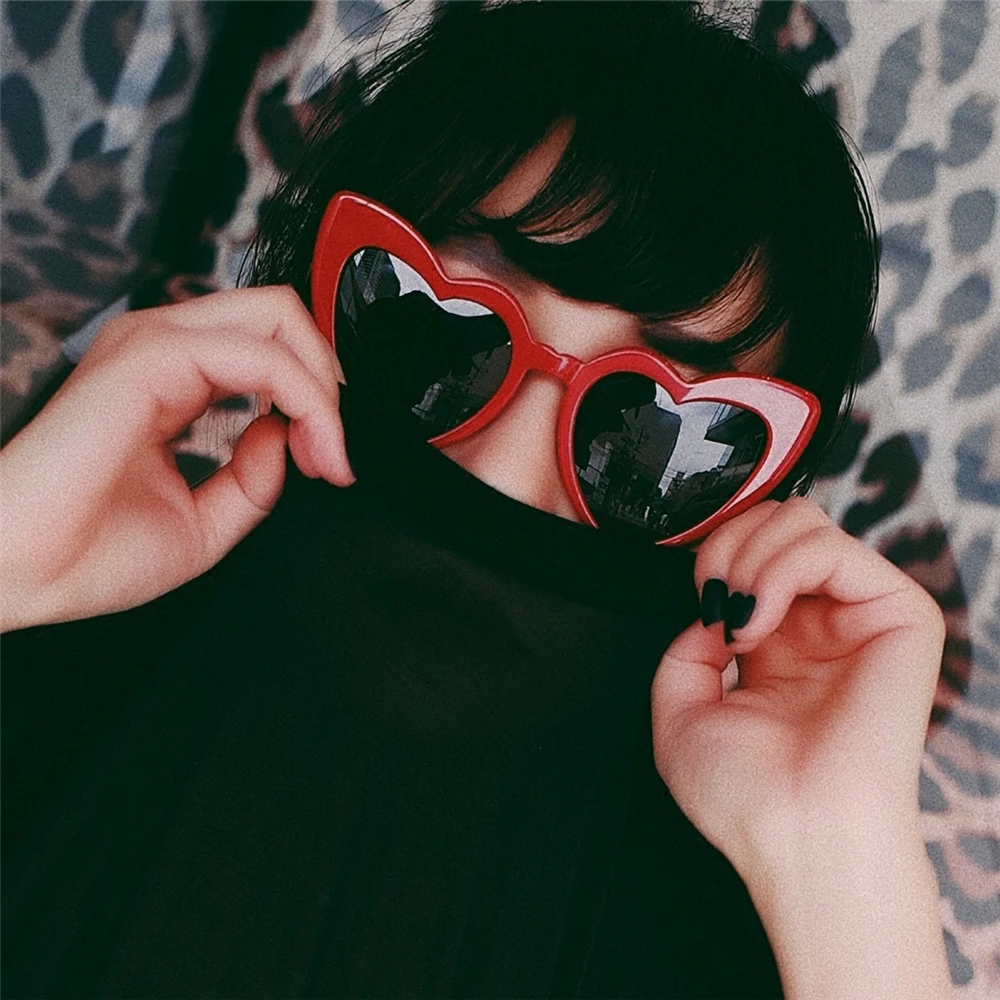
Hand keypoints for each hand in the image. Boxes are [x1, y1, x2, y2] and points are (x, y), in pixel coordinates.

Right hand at [0, 287, 352, 631]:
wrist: (22, 573)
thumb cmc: (86, 551)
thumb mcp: (205, 519)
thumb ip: (253, 478)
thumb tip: (284, 435)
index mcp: (170, 379)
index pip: (269, 346)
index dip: (316, 398)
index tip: (329, 461)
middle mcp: (163, 351)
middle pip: (281, 317)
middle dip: (328, 380)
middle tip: (334, 449)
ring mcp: (155, 347)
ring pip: (279, 320)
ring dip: (323, 389)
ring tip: (327, 453)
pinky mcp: (151, 358)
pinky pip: (261, 356)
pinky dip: (306, 398)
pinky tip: (309, 444)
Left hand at [651, 497, 950, 998]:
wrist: (797, 837)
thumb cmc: (746, 796)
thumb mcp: (680, 711)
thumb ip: (685, 647)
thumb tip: (715, 605)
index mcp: (777, 640)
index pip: (749, 547)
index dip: (710, 556)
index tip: (698, 607)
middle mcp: (818, 623)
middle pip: (774, 519)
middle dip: (725, 545)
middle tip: (714, 601)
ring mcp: (858, 615)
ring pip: (801, 521)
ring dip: (747, 558)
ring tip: (738, 620)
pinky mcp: (898, 616)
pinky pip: (831, 547)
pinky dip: (777, 571)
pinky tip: (760, 622)